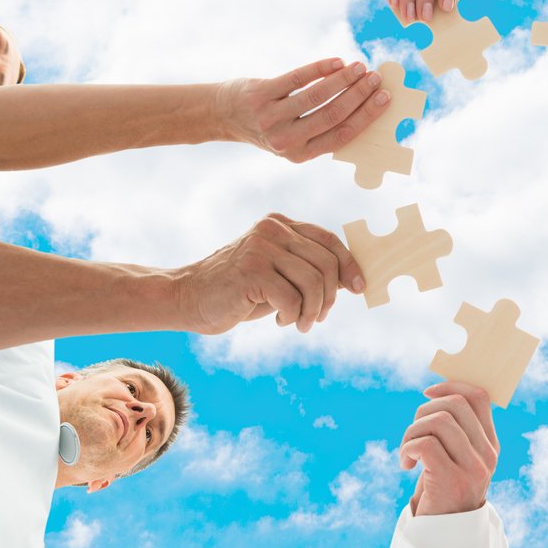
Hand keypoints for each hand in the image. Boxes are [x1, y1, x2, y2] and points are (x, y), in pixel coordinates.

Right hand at [175, 214, 361, 333]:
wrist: (189, 298)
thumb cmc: (238, 291)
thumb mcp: (278, 274)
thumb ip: (308, 270)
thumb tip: (351, 280)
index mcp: (280, 224)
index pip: (328, 239)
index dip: (349, 264)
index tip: (358, 288)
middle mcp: (272, 229)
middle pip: (327, 263)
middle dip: (329, 298)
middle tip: (316, 318)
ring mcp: (261, 247)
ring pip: (314, 282)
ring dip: (313, 311)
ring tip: (300, 323)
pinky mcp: (252, 270)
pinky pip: (293, 298)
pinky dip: (294, 316)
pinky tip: (281, 321)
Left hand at [216, 59, 388, 162]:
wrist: (226, 114)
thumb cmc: (271, 124)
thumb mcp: (294, 139)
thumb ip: (322, 130)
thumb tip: (365, 106)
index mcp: (300, 155)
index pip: (341, 135)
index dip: (366, 116)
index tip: (385, 98)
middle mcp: (286, 140)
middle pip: (332, 114)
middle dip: (359, 95)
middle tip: (376, 78)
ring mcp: (272, 117)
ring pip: (316, 96)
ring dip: (343, 79)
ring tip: (360, 67)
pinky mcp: (261, 94)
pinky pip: (297, 78)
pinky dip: (320, 68)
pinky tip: (337, 62)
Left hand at [400, 382, 498, 515]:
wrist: (442, 535)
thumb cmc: (442, 490)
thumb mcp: (456, 458)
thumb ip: (456, 431)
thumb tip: (437, 391)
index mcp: (490, 444)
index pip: (478, 397)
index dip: (450, 386)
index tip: (427, 394)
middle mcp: (487, 455)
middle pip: (454, 405)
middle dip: (423, 412)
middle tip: (412, 435)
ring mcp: (472, 468)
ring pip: (438, 422)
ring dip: (411, 433)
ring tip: (406, 453)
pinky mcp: (451, 481)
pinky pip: (424, 445)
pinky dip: (407, 449)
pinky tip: (406, 465)